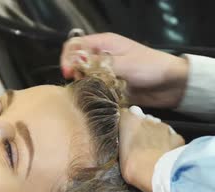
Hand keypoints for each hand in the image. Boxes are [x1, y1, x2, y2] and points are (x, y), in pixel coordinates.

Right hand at [60, 33, 188, 108]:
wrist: (171, 85)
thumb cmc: (150, 67)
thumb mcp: (123, 63)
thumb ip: (98, 64)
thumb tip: (75, 61)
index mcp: (104, 44)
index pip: (75, 45)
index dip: (68, 57)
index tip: (69, 72)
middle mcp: (101, 56)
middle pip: (76, 62)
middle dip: (74, 73)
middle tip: (80, 84)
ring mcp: (105, 72)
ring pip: (83, 77)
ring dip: (83, 85)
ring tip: (87, 92)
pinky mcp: (109, 86)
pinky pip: (94, 89)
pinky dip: (91, 94)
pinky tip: (93, 99)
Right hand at [118, 106, 184, 191]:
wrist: (156, 173)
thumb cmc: (132, 164)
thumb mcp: (119, 153)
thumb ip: (123, 141)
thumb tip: (125, 139)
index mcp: (130, 122)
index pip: (126, 114)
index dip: (126, 121)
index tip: (125, 130)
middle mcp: (147, 120)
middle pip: (144, 120)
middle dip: (142, 128)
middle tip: (139, 143)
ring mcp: (164, 128)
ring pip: (159, 127)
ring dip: (156, 135)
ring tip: (153, 150)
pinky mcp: (177, 137)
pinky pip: (172, 138)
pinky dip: (169, 143)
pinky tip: (166, 153)